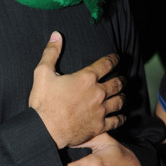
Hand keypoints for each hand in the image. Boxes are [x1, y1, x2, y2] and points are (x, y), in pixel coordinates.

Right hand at [29, 32, 124, 148]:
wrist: (44, 130)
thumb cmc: (43, 102)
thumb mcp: (42, 72)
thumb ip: (51, 52)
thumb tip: (56, 35)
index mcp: (86, 78)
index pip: (106, 64)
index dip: (113, 59)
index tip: (117, 58)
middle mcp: (97, 93)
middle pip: (117, 83)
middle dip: (121, 79)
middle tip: (122, 79)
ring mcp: (100, 111)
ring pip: (119, 101)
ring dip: (122, 97)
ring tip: (122, 95)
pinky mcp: (99, 126)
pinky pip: (116, 121)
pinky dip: (121, 118)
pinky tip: (122, 116)